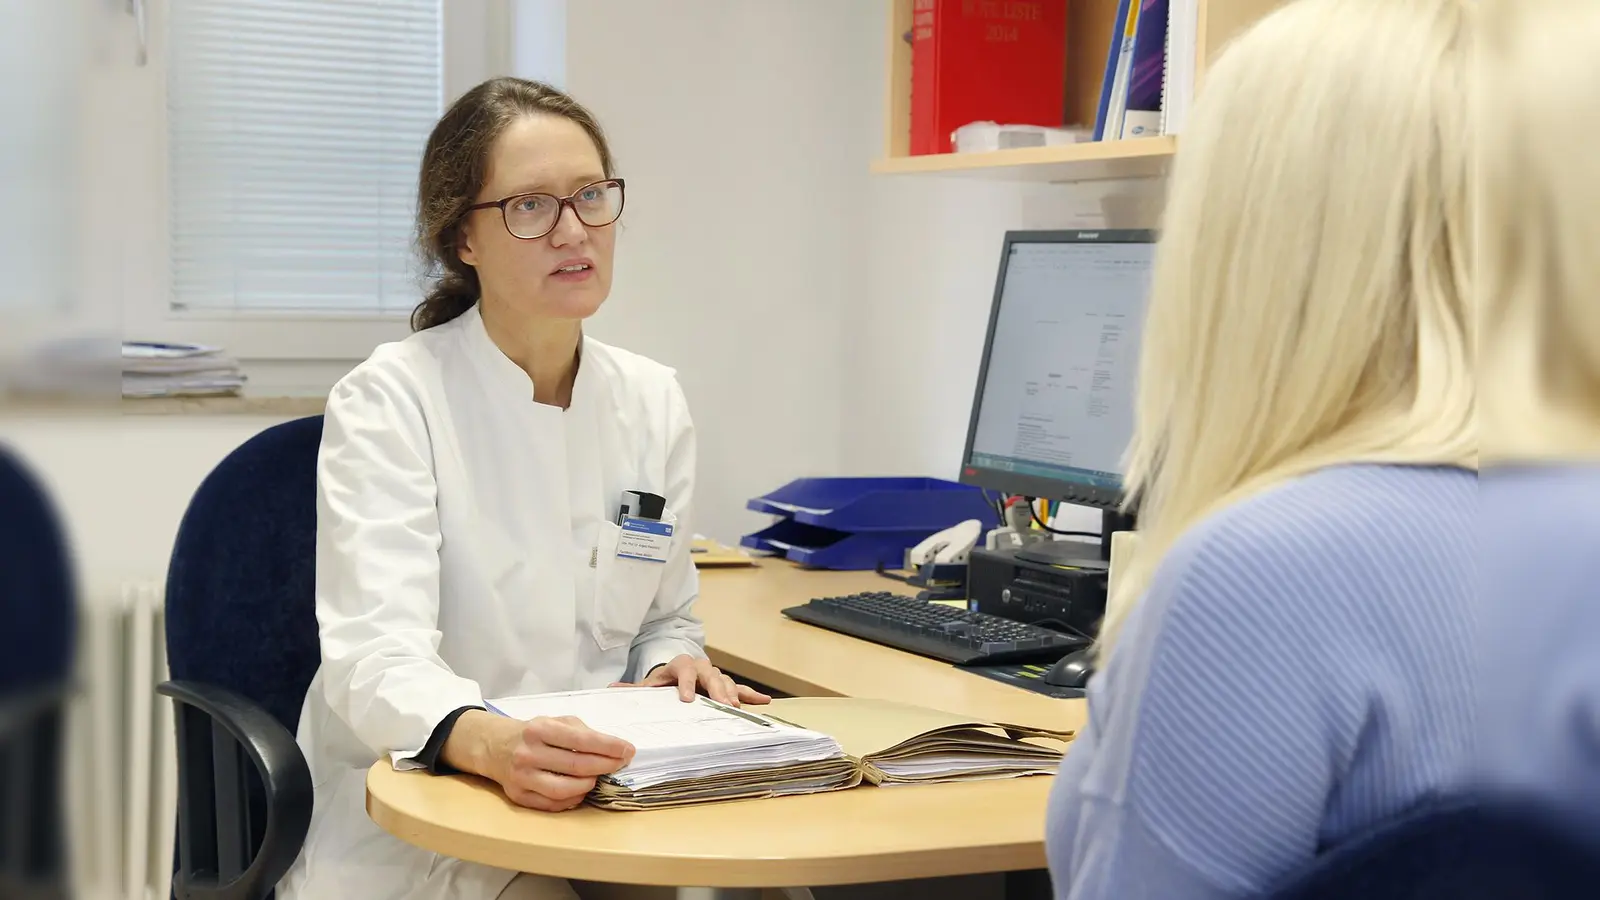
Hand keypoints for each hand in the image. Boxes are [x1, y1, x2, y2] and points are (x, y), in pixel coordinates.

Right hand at [489, 714, 635, 811]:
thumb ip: (582, 732)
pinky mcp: (519, 797)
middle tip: (621, 763)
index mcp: (539, 729)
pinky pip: (553, 804)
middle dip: (606, 765)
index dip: (609, 747)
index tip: (628, 750)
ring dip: (589, 785)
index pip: (581, 741)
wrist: (495, 746)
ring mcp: (522, 777)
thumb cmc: (533, 733)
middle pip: (577, 766)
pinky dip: (573, 799)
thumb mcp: (556, 721)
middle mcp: (528, 753)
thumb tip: (613, 749)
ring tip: (598, 777)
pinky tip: (581, 789)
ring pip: (566, 789)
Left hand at [613, 654, 771, 706]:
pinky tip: (765, 701)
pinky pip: (740, 689)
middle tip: (723, 705)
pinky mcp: (725, 685)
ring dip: (733, 694)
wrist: (677, 673)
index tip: (688, 699)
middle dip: (717, 690)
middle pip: (711, 675)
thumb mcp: (648, 685)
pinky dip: (751, 694)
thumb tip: (610, 688)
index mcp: (679, 665)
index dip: (687, 683)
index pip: (684, 670)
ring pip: (726, 681)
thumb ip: (632, 688)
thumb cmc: (663, 682)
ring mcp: (714, 676)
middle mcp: (700, 667)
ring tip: (737, 708)